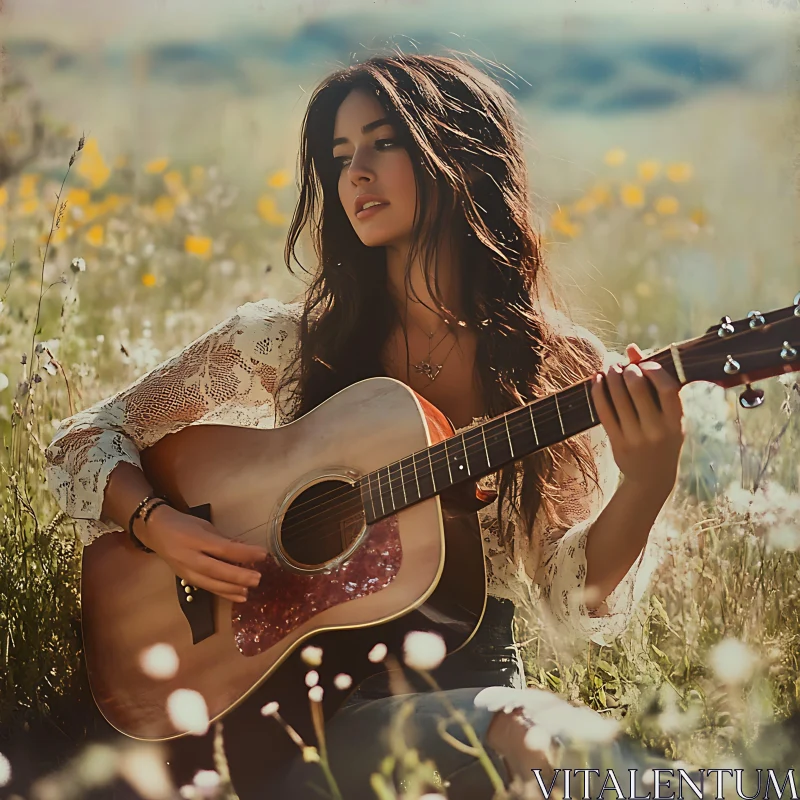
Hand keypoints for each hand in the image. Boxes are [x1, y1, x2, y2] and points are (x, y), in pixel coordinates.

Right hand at [135, 504, 267, 602]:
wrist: (155, 531)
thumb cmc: (184, 524)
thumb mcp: (205, 526)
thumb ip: (224, 539)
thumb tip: (246, 549)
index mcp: (197, 539)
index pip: (224, 548)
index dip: (244, 553)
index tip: (263, 554)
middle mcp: (190, 557)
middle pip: (217, 570)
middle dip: (238, 576)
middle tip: (258, 578)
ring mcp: (186, 570)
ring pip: (211, 583)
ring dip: (232, 589)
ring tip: (249, 591)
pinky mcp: (186, 579)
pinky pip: (207, 588)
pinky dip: (224, 593)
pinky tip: (238, 597)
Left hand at [590, 342, 684, 495]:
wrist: (652, 479)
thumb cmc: (663, 438)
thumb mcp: (668, 416)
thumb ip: (654, 383)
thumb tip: (632, 348)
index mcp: (676, 422)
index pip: (668, 388)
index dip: (654, 370)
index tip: (644, 364)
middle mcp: (657, 430)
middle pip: (638, 389)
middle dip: (627, 371)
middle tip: (622, 365)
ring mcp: (636, 438)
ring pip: (618, 398)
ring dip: (611, 377)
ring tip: (609, 368)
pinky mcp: (617, 443)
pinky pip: (604, 412)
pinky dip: (598, 392)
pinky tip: (597, 380)